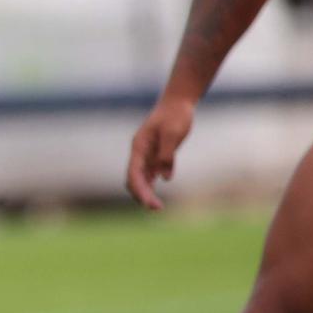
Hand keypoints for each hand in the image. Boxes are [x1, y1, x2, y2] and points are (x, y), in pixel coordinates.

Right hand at [126, 95, 195, 210]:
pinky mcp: (157, 155)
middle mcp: (140, 153)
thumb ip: (167, 155)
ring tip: (157, 207)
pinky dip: (153, 185)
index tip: (149, 203)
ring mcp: (147, 154)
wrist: (178, 103)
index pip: (134, 173)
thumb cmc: (175, 115)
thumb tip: (164, 177)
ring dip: (146, 193)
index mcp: (140, 147)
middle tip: (156, 209)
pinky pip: (151, 174)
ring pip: (141, 178)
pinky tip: (158, 195)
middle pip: (134, 179)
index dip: (140, 189)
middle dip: (142, 195)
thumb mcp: (173, 133)